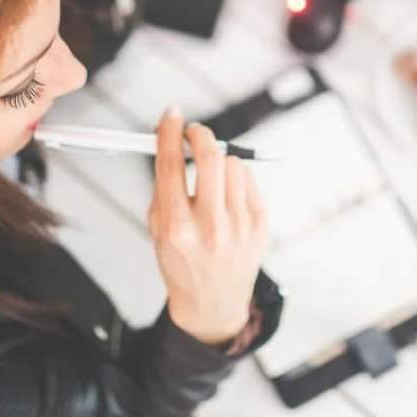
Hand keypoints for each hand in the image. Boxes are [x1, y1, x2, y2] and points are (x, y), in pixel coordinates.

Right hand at [147, 106, 269, 344]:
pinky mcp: (260, 225)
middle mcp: (209, 227)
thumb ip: (163, 185)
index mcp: (176, 228)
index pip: (171, 165)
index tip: (172, 114)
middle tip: (194, 132)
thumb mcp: (157, 229)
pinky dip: (236, 178)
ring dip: (219, 161)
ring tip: (211, 178)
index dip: (169, 132)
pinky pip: (248, 180)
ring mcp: (239, 226)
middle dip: (200, 134)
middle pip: (209, 157)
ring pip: (233, 164)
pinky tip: (227, 195)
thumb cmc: (181, 261)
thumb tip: (170, 139)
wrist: (212, 303)